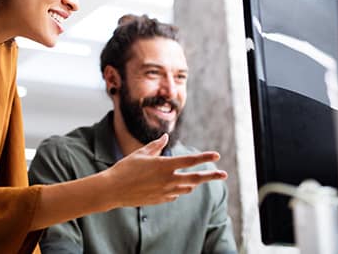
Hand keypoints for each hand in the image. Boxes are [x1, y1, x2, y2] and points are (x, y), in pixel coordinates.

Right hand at [101, 133, 227, 208]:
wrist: (113, 190)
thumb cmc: (125, 168)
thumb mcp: (141, 153)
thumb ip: (156, 146)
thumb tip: (165, 137)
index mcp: (164, 165)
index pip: (190, 160)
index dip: (204, 157)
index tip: (216, 155)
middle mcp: (168, 179)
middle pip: (195, 178)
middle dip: (211, 176)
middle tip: (224, 175)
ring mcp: (165, 192)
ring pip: (187, 187)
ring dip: (194, 182)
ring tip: (198, 179)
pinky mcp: (160, 200)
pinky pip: (175, 194)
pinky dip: (178, 189)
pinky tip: (175, 186)